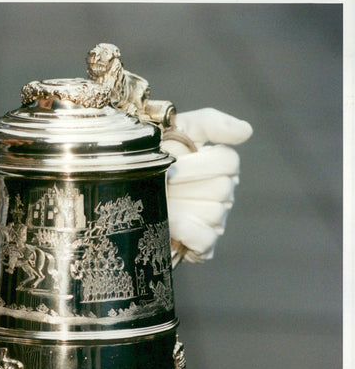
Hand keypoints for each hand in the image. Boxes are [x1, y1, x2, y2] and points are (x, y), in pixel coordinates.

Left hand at [164, 108, 252, 262]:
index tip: (172, 166)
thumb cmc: (152, 157)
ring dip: (180, 206)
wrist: (121, 192)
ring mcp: (214, 220)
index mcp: (220, 165)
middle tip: (162, 184)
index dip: (197, 164)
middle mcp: (222, 193)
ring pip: (212, 212)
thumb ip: (210, 123)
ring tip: (161, 201)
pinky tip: (170, 223)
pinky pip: (205, 239)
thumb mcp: (176, 130)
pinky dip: (186, 231)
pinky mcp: (202, 245)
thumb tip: (246, 131)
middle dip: (184, 185)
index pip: (229, 162)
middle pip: (221, 188)